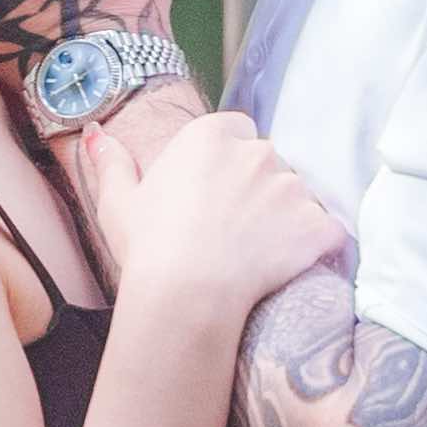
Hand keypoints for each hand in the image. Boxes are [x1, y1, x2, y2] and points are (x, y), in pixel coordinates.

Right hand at [102, 107, 347, 333]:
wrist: (185, 296)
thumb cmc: (148, 249)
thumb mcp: (119, 202)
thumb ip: (112, 163)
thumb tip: (97, 133)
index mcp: (211, 136)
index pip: (238, 130)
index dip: (230, 161)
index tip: (218, 193)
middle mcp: (258, 151)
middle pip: (271, 161)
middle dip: (261, 188)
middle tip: (237, 229)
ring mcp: (292, 187)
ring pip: (300, 196)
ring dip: (289, 217)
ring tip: (261, 253)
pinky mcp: (317, 226)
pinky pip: (329, 231)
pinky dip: (318, 246)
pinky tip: (293, 266)